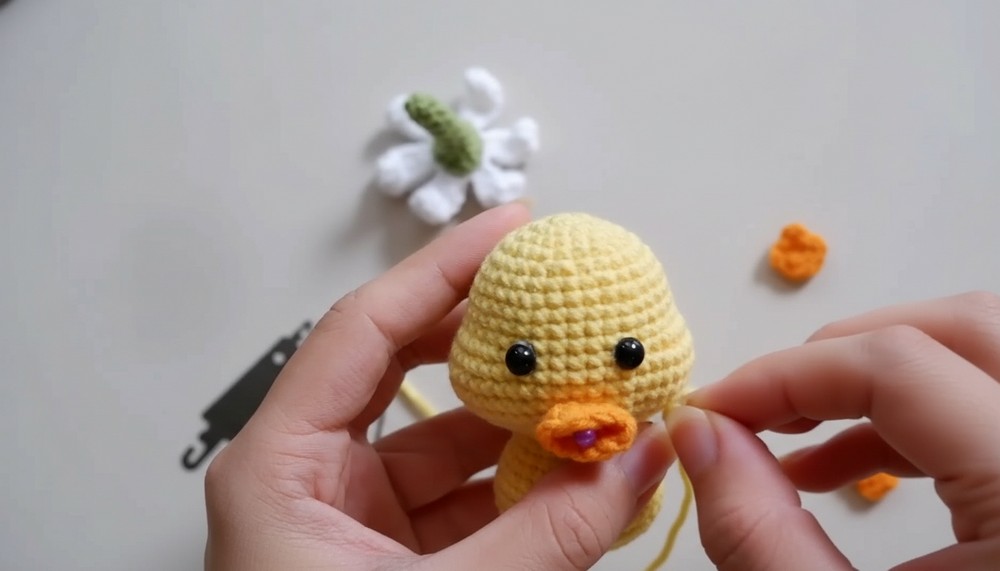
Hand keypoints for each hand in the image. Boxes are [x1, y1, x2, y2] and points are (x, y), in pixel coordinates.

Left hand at [203, 203, 674, 570]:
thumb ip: (547, 536)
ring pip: (448, 442)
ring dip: (524, 418)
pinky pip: (467, 501)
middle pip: (407, 371)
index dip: (441, 270)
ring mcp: (355, 521)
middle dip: (492, 337)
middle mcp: (311, 480)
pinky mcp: (394, 560)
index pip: (364, 331)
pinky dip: (525, 484)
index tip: (513, 230)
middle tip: (563, 297)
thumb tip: (642, 459)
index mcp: (280, 467)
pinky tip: (583, 467)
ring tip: (594, 382)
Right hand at [667, 292, 999, 569]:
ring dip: (874, 382)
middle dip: (839, 353)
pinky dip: (909, 420)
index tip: (712, 410)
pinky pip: (986, 407)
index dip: (785, 375)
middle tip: (760, 405)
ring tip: (790, 440)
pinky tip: (837, 468)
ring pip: (975, 357)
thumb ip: (761, 533)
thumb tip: (698, 436)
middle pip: (959, 328)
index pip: (900, 367)